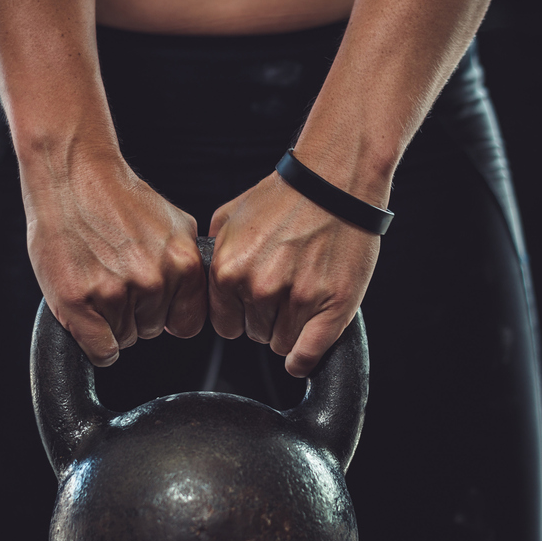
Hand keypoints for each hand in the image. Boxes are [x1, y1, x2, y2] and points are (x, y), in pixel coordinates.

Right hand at [22, 144, 205, 365]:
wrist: (73, 174)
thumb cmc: (117, 199)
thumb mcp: (173, 224)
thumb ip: (186, 262)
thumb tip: (194, 296)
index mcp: (182, 263)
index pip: (186, 324)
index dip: (166, 315)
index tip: (151, 300)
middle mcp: (154, 280)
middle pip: (151, 331)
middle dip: (134, 312)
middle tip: (113, 276)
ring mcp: (115, 292)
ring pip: (123, 337)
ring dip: (109, 320)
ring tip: (96, 277)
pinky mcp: (79, 302)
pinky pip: (100, 351)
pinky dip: (93, 343)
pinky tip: (85, 313)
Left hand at [208, 170, 379, 377]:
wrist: (335, 181)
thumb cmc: (288, 195)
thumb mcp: (231, 216)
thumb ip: (215, 254)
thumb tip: (206, 281)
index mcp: (227, 270)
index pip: (226, 325)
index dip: (242, 315)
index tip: (255, 304)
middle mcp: (258, 288)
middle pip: (255, 334)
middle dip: (268, 317)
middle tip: (287, 288)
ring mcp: (296, 299)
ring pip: (282, 343)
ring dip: (291, 328)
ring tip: (304, 294)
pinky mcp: (331, 307)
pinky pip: (306, 355)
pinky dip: (304, 359)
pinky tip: (303, 354)